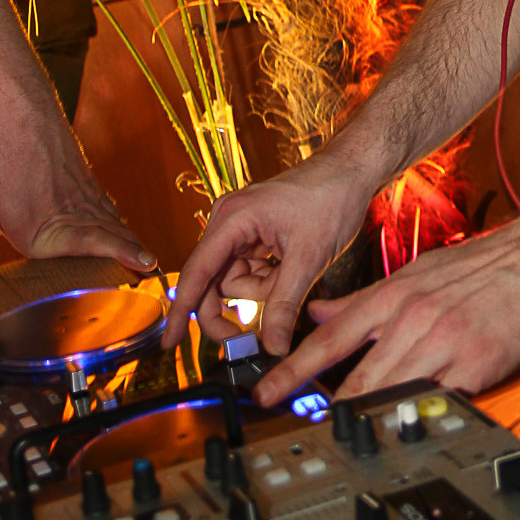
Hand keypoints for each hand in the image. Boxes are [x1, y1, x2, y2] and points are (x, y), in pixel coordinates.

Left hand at [0, 94, 155, 291]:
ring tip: (145, 257)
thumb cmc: (0, 161)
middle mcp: (72, 214)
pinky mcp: (85, 182)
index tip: (145, 265)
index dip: (122, 255)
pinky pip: (106, 206)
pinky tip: (121, 228)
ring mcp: (83, 196)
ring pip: (112, 221)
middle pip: (110, 236)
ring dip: (129, 239)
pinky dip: (118, 222)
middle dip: (133, 253)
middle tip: (154, 270)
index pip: (93, 246)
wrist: (20, 114)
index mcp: (48, 230)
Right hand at [161, 153, 376, 357]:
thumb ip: (285, 304)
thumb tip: (272, 346)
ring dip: (261, 290)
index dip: (181, 311)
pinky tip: (291, 264)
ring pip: (235, 280)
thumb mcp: (308, 259)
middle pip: (213, 281)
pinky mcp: (254, 235)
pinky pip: (250, 271)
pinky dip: (269, 279)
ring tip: (293, 271)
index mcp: (233, 219)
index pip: (197, 272)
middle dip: (231, 308)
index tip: (168, 342)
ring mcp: (240, 228)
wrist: (351, 172)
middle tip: (242, 339)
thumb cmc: (331, 199)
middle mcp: (229, 222)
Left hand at [255, 209, 519, 406]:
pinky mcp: (474, 367)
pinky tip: (402, 425)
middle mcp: (412, 320)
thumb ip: (363, 299)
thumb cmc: (478, 266)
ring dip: (367, 416)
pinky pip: (436, 400)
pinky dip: (416, 414)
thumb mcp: (413, 273)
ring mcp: (443, 345)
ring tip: (347, 436)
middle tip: (301, 429)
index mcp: (393, 296)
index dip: (294, 370)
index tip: (267, 392)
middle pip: (356, 377)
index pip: (330, 338)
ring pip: (391, 393)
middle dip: (325, 408)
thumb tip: (319, 312)